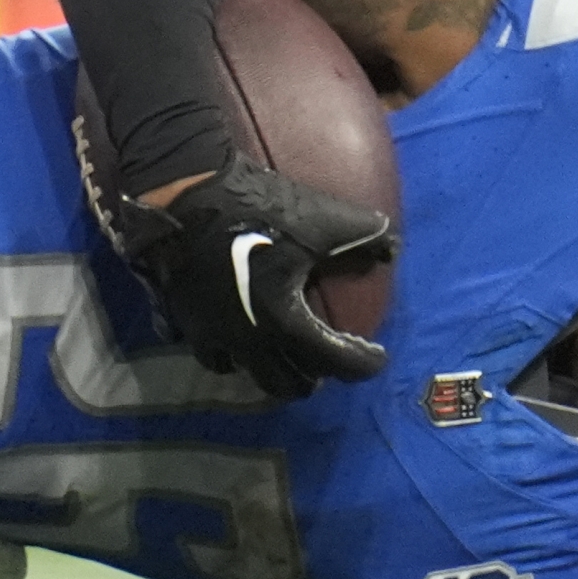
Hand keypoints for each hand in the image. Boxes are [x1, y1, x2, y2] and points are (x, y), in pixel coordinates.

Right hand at [111, 149, 392, 400]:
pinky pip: (211, 354)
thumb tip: (392, 249)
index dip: (364, 365)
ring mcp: (212, 335)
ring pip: (245, 375)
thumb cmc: (258, 210)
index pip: (335, 363)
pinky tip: (238, 339)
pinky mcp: (185, 321)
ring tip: (283, 355)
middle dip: (313, 377)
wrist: (186, 194)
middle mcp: (248, 341)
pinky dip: (230, 355)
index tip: (376, 357)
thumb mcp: (323, 219)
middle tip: (327, 362)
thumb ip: (364, 235)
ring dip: (271, 370)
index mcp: (284, 323)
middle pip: (287, 385)